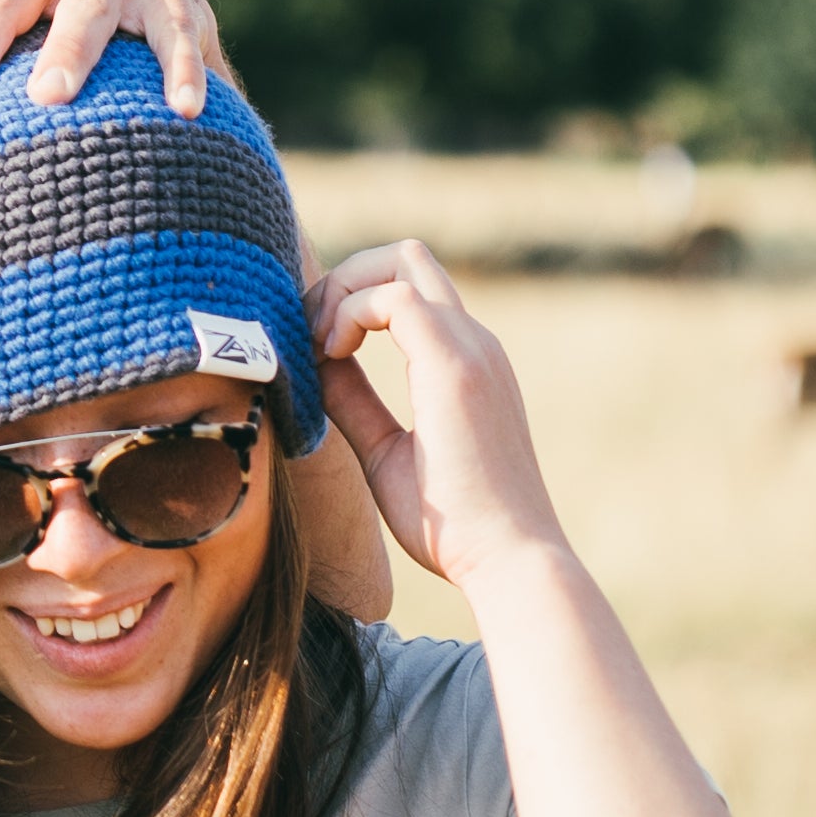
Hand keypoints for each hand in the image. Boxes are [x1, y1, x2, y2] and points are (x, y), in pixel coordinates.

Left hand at [0, 0, 232, 117]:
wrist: (150, 10)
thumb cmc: (46, 47)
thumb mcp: (0, 45)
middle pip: (1, 4)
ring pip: (86, 10)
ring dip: (68, 51)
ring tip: (49, 97)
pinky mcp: (173, 2)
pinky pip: (175, 38)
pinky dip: (181, 72)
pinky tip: (182, 112)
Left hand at [308, 240, 567, 591]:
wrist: (506, 560)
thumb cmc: (453, 523)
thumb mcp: (385, 450)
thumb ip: (355, 402)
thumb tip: (315, 367)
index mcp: (463, 361)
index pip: (407, 289)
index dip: (348, 301)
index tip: (316, 351)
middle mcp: (474, 342)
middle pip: (405, 257)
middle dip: (342, 279)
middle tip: (309, 334)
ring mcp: (471, 349)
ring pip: (401, 261)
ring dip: (341, 291)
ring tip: (318, 346)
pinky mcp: (456, 366)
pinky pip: (394, 298)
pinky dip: (348, 312)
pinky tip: (330, 354)